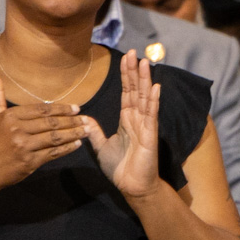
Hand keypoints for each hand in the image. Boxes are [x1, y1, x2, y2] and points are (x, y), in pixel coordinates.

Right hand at [0, 70, 86, 188]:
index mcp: (11, 116)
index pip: (42, 110)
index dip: (61, 108)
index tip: (76, 108)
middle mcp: (18, 130)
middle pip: (51, 123)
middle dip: (72, 121)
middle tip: (86, 119)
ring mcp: (25, 146)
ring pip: (55, 137)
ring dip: (73, 133)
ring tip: (87, 130)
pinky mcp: (30, 162)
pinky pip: (53, 153)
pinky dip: (67, 148)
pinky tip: (77, 144)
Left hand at [85, 51, 160, 199]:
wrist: (132, 186)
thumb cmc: (121, 169)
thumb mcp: (102, 148)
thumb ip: (96, 133)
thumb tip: (85, 119)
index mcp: (127, 120)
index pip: (127, 93)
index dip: (126, 76)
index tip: (126, 58)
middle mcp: (138, 120)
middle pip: (136, 90)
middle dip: (135, 72)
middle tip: (134, 52)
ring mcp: (145, 126)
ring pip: (144, 98)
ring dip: (145, 80)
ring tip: (145, 63)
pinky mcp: (150, 136)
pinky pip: (151, 115)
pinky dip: (153, 101)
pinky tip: (155, 87)